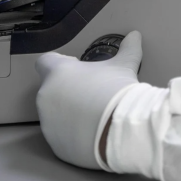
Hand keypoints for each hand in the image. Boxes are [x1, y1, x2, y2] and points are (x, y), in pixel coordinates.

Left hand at [35, 31, 142, 168]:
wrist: (119, 129)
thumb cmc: (117, 91)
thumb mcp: (125, 66)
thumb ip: (128, 48)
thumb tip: (135, 35)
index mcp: (58, 73)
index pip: (45, 62)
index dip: (60, 64)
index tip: (75, 69)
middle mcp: (46, 97)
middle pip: (51, 90)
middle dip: (67, 92)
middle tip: (92, 95)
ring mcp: (48, 124)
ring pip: (54, 115)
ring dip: (68, 114)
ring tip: (94, 117)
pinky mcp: (55, 145)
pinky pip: (61, 137)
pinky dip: (73, 135)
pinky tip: (92, 134)